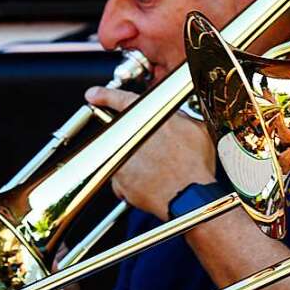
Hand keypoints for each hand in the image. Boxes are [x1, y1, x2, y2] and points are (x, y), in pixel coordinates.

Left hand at [86, 87, 215, 219]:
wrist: (188, 195)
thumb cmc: (194, 163)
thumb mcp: (196, 129)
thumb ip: (180, 118)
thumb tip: (176, 117)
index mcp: (147, 117)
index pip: (121, 99)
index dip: (105, 95)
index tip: (94, 95)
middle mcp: (128, 135)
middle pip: (123, 132)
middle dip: (136, 141)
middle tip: (155, 153)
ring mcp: (121, 159)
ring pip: (123, 158)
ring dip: (137, 164)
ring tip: (159, 171)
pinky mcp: (118, 181)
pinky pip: (123, 181)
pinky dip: (135, 183)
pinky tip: (152, 184)